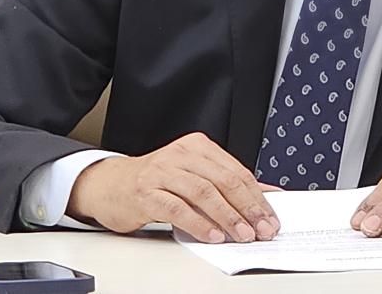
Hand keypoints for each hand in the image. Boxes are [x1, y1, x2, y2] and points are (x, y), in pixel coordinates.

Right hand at [66, 132, 279, 242]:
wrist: (112, 185)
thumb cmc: (157, 182)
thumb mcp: (194, 176)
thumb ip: (227, 184)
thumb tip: (268, 197)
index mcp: (197, 146)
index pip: (235, 171)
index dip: (256, 197)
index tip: (269, 218)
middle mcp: (181, 155)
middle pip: (223, 180)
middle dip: (247, 208)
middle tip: (261, 229)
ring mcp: (162, 172)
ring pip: (203, 193)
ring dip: (227, 217)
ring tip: (241, 234)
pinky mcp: (146, 192)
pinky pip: (178, 208)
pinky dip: (198, 223)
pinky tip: (212, 235)